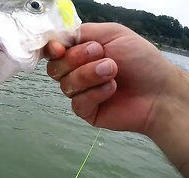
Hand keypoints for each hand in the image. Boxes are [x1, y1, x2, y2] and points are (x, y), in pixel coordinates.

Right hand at [45, 22, 188, 177]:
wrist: (159, 91)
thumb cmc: (141, 60)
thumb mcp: (113, 34)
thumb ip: (83, 32)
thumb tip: (58, 40)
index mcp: (80, 52)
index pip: (53, 51)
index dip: (52, 50)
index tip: (59, 49)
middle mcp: (77, 71)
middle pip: (55, 68)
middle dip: (76, 60)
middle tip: (101, 55)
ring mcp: (80, 92)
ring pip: (66, 85)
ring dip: (89, 75)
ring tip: (113, 71)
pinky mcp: (86, 110)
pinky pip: (77, 102)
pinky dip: (95, 93)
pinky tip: (111, 89)